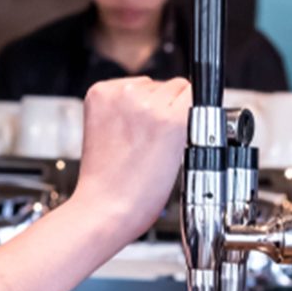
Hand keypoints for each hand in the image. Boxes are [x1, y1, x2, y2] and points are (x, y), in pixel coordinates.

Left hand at [70, 77, 189, 242]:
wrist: (106, 206)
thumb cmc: (141, 193)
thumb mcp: (181, 153)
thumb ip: (184, 120)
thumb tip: (182, 100)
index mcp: (171, 118)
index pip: (192, 89)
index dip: (187, 106)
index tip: (182, 117)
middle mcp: (144, 102)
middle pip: (169, 85)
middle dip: (165, 106)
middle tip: (155, 135)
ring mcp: (119, 97)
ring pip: (145, 85)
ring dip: (143, 102)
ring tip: (135, 133)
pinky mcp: (99, 95)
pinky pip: (121, 86)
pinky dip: (122, 101)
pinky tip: (120, 125)